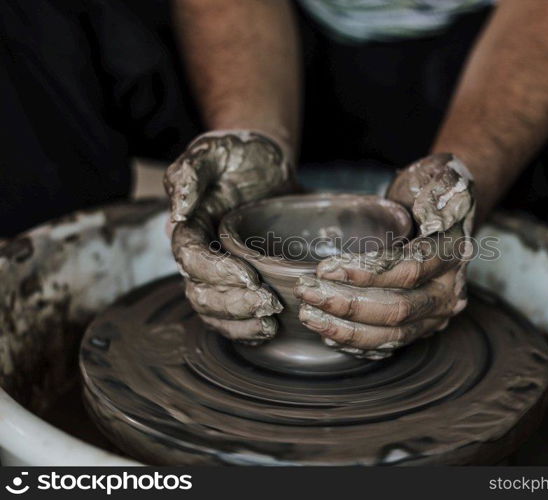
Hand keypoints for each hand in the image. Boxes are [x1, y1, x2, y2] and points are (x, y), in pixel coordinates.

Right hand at [165, 131, 293, 343]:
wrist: (268, 161)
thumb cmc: (239, 153)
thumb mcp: (214, 149)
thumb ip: (189, 173)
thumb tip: (176, 212)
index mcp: (189, 226)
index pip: (191, 259)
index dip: (216, 273)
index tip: (249, 278)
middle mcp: (200, 254)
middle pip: (201, 293)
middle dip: (232, 304)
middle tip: (268, 304)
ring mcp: (221, 271)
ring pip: (215, 311)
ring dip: (239, 323)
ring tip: (269, 324)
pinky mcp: (243, 280)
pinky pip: (234, 316)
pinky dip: (247, 329)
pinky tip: (268, 331)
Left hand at [294, 153, 474, 358]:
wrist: (440, 212)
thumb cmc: (430, 191)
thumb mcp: (438, 176)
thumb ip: (440, 187)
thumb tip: (435, 205)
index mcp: (453, 253)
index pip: (410, 270)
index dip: (367, 272)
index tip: (326, 267)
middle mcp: (449, 290)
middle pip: (399, 308)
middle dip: (348, 304)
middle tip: (308, 292)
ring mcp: (435, 313)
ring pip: (393, 333)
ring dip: (347, 329)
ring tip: (310, 315)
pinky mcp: (420, 326)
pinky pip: (390, 344)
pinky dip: (358, 343)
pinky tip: (328, 334)